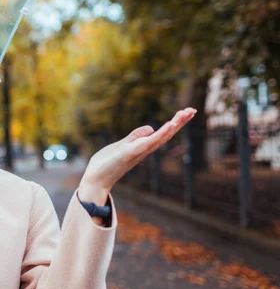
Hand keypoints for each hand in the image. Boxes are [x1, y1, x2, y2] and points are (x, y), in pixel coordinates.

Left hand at [78, 107, 196, 205]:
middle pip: (166, 134)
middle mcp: (144, 149)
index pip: (162, 133)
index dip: (175, 123)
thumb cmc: (107, 163)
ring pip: (161, 137)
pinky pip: (149, 142)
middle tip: (193, 110)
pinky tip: (170, 125)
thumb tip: (150, 128)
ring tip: (186, 113)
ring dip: (174, 125)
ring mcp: (139, 151)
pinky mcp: (131, 153)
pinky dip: (161, 134)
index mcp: (142, 146)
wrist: (96, 179)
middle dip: (180, 122)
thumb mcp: (122, 145)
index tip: (186, 112)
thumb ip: (135, 137)